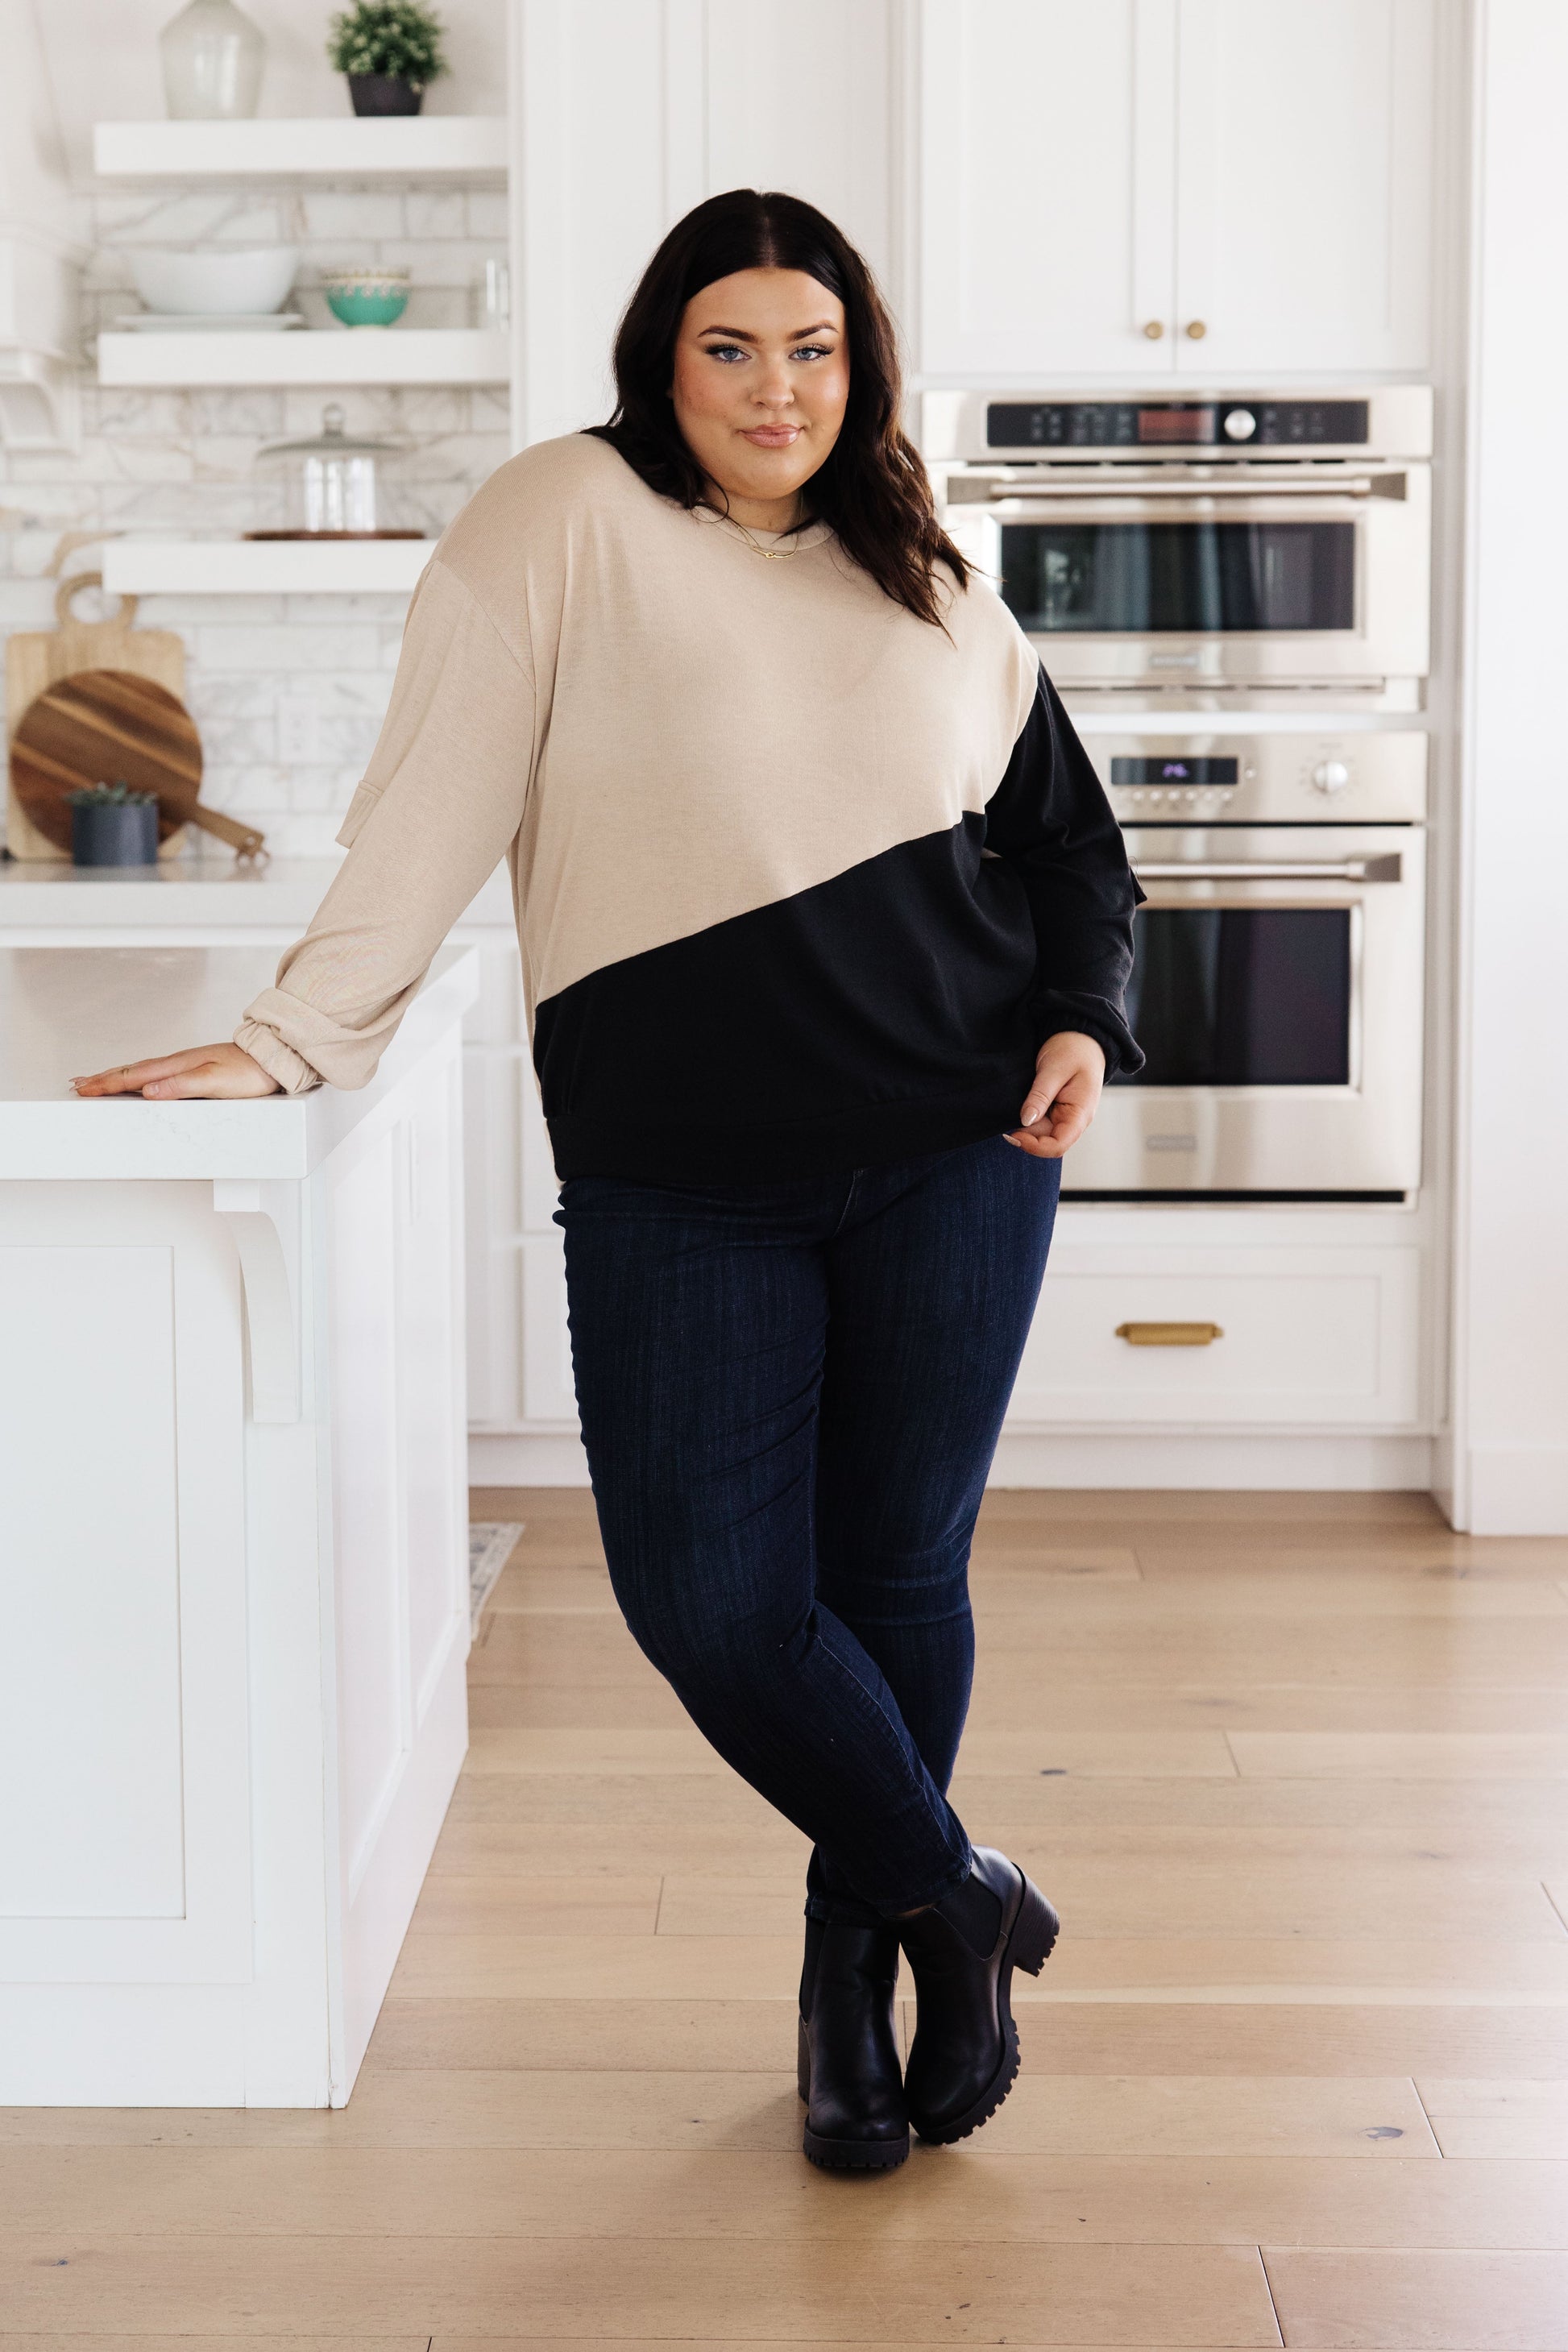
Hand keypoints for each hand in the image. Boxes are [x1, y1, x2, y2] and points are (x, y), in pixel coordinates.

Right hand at [72, 1042, 280, 1100]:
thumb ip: (181, 1086)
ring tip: (98, 1080)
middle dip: (103, 1078)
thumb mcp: (215, 1082)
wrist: (274, 1059)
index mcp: (178, 1066)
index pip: (134, 1076)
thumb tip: (148, 1090)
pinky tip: (139, 1080)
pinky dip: (139, 1076)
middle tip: (79, 1084)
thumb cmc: (249, 1072)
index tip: (85, 1089)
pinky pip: (156, 1073)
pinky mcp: (195, 1069)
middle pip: (132, 1070)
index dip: (108, 1084)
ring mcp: (186, 1065)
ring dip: (117, 1076)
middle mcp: (178, 1063)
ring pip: (142, 1071)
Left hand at [1006, 1029, 1105, 1158]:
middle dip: (1026, 1134)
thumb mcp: (1054, 1070)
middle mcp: (1074, 1120)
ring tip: (1015, 1105)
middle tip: (1006, 1118)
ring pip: (1041, 1133)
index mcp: (1080, 1113)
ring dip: (1026, 1126)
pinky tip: (1022, 1105)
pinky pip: (1041, 1122)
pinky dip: (1029, 1117)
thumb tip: (1026, 1121)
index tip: (1013, 1134)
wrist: (1081, 1038)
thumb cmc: (1074, 1050)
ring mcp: (1065, 1116)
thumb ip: (1040, 1096)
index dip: (1034, 1147)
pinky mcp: (1057, 1110)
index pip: (1058, 1145)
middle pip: (1046, 1141)